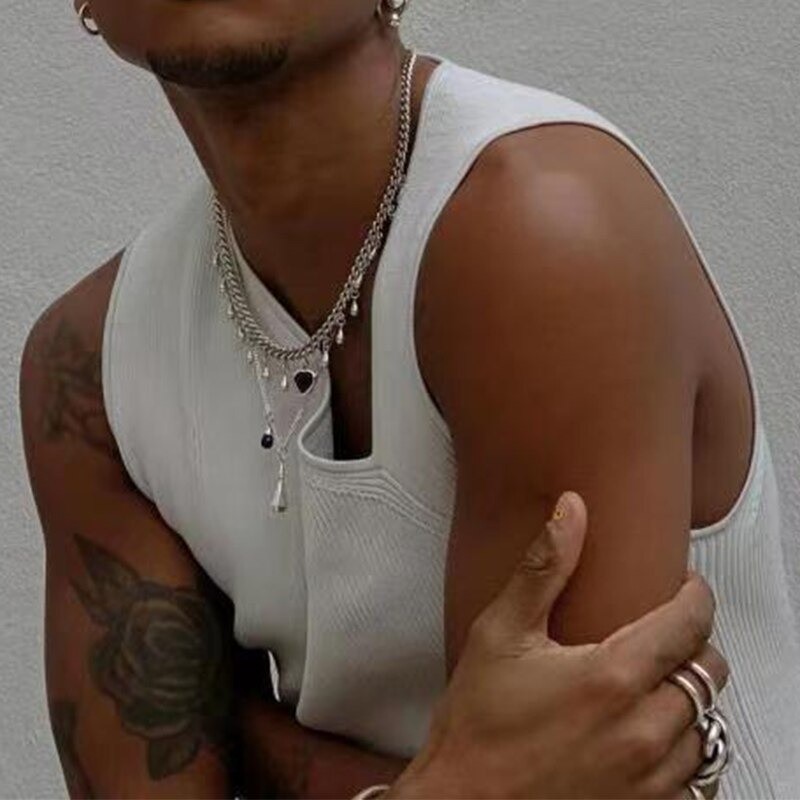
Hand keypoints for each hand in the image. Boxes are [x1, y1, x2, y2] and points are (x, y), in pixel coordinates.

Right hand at [386, 492, 727, 799]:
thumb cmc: (477, 724)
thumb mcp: (501, 632)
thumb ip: (544, 567)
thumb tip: (571, 511)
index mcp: (611, 678)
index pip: (689, 623)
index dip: (695, 595)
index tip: (686, 586)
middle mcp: (642, 730)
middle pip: (708, 671)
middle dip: (693, 643)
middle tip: (663, 632)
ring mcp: (649, 777)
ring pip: (708, 723)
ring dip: (690, 695)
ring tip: (655, 680)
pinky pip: (697, 774)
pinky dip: (685, 744)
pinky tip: (651, 731)